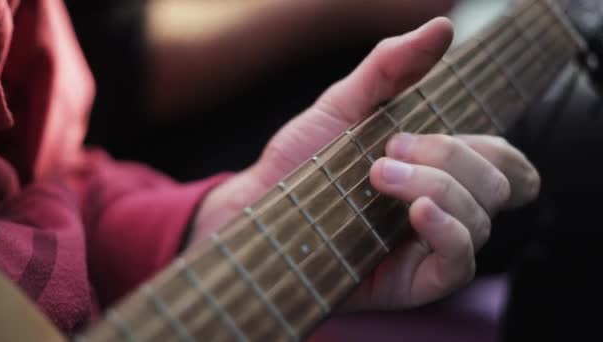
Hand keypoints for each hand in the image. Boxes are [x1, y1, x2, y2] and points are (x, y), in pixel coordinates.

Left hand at [195, 17, 539, 308]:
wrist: (260, 203)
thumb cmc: (304, 158)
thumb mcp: (347, 104)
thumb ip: (392, 67)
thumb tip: (443, 27)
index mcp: (437, 170)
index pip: (503, 163)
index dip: (498, 149)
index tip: (453, 128)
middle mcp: (442, 208)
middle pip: (496, 184)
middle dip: (450, 157)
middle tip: (390, 148)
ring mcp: (429, 245)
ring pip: (481, 220)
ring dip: (439, 186)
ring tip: (380, 173)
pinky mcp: (413, 281)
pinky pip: (459, 262)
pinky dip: (447, 229)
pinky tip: (416, 211)